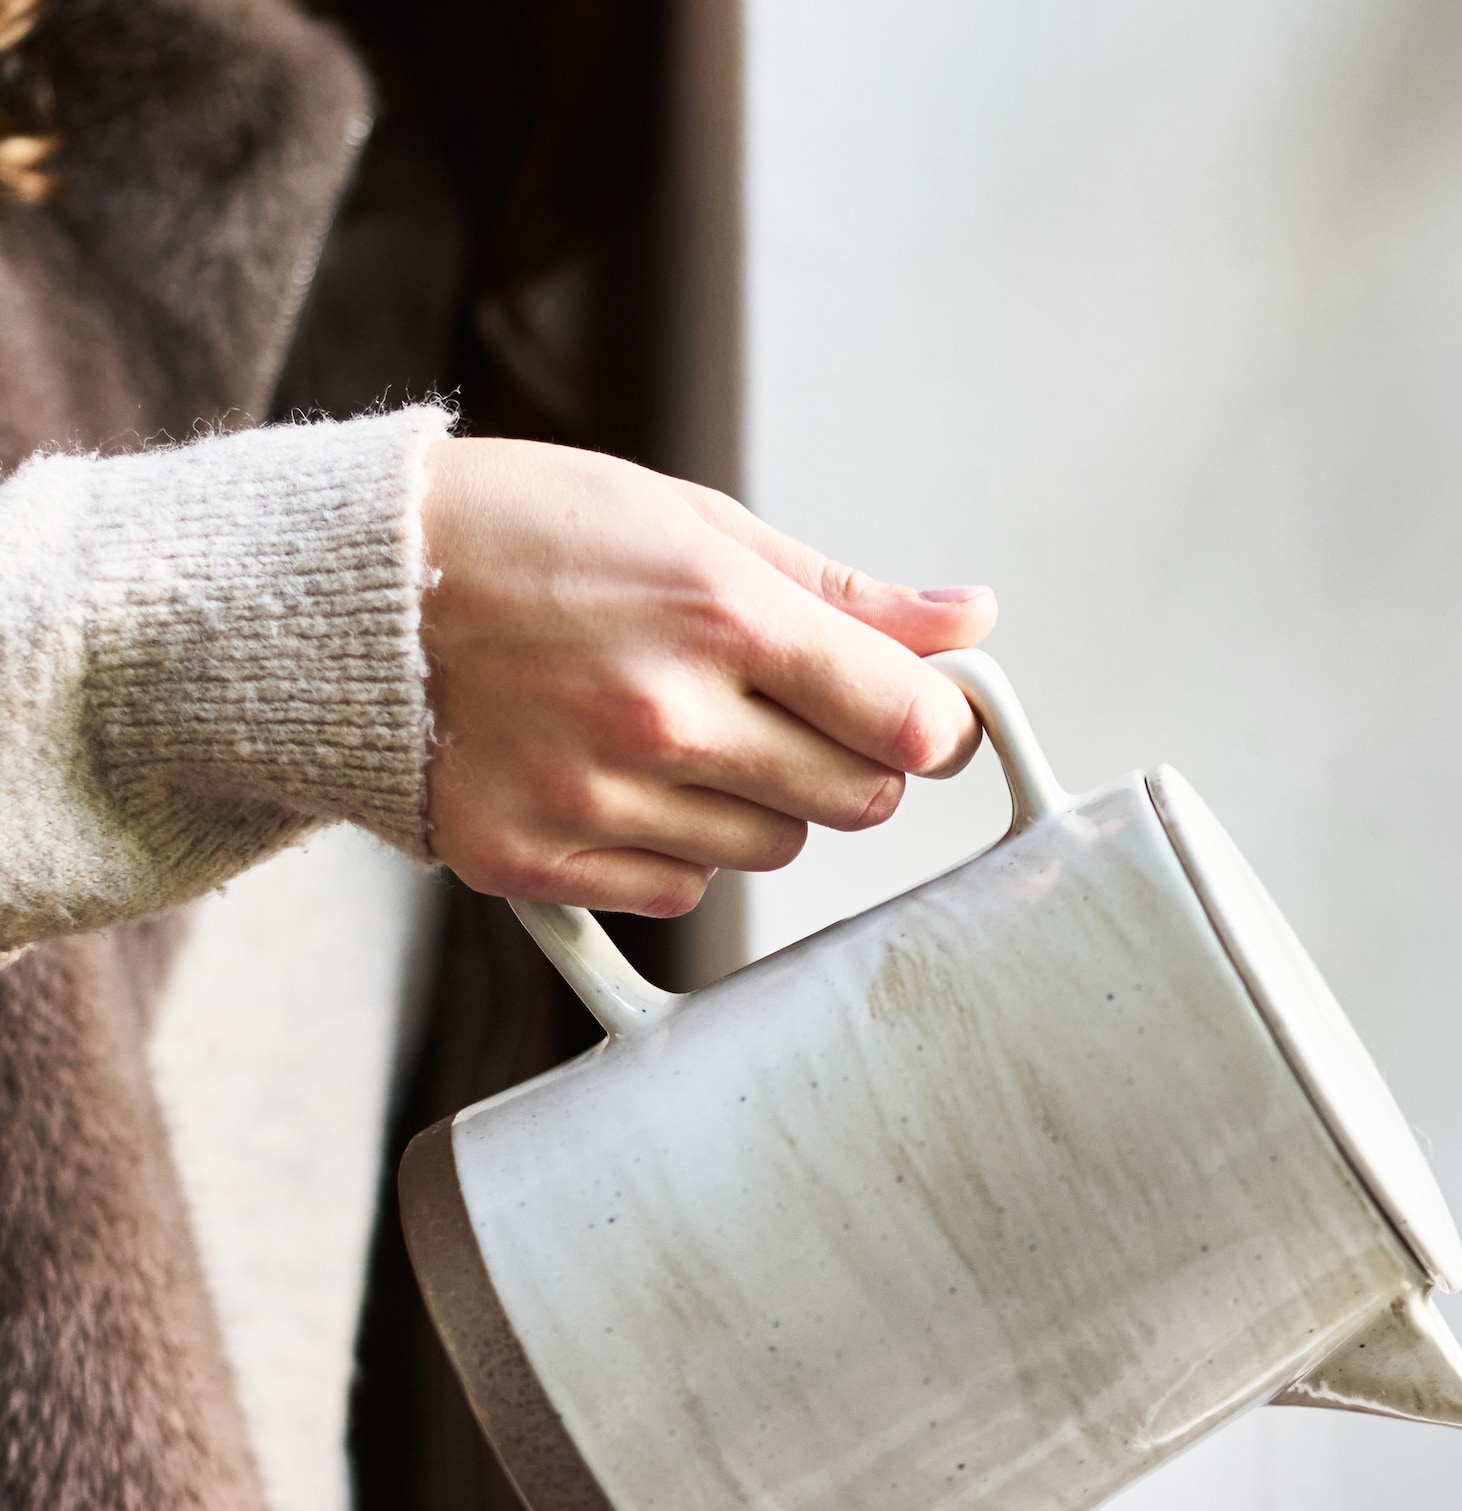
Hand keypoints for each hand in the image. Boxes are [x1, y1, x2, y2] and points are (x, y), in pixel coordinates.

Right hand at [417, 438, 997, 915]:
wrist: (340, 596)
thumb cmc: (520, 534)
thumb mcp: (686, 521)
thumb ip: (840, 590)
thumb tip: (971, 623)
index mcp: (714, 611)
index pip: (902, 718)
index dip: (935, 724)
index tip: (922, 715)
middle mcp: (660, 715)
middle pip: (854, 801)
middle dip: (851, 763)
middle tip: (791, 714)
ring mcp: (594, 798)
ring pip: (770, 850)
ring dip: (758, 802)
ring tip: (678, 729)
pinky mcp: (535, 862)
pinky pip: (677, 889)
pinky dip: (673, 845)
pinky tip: (619, 777)